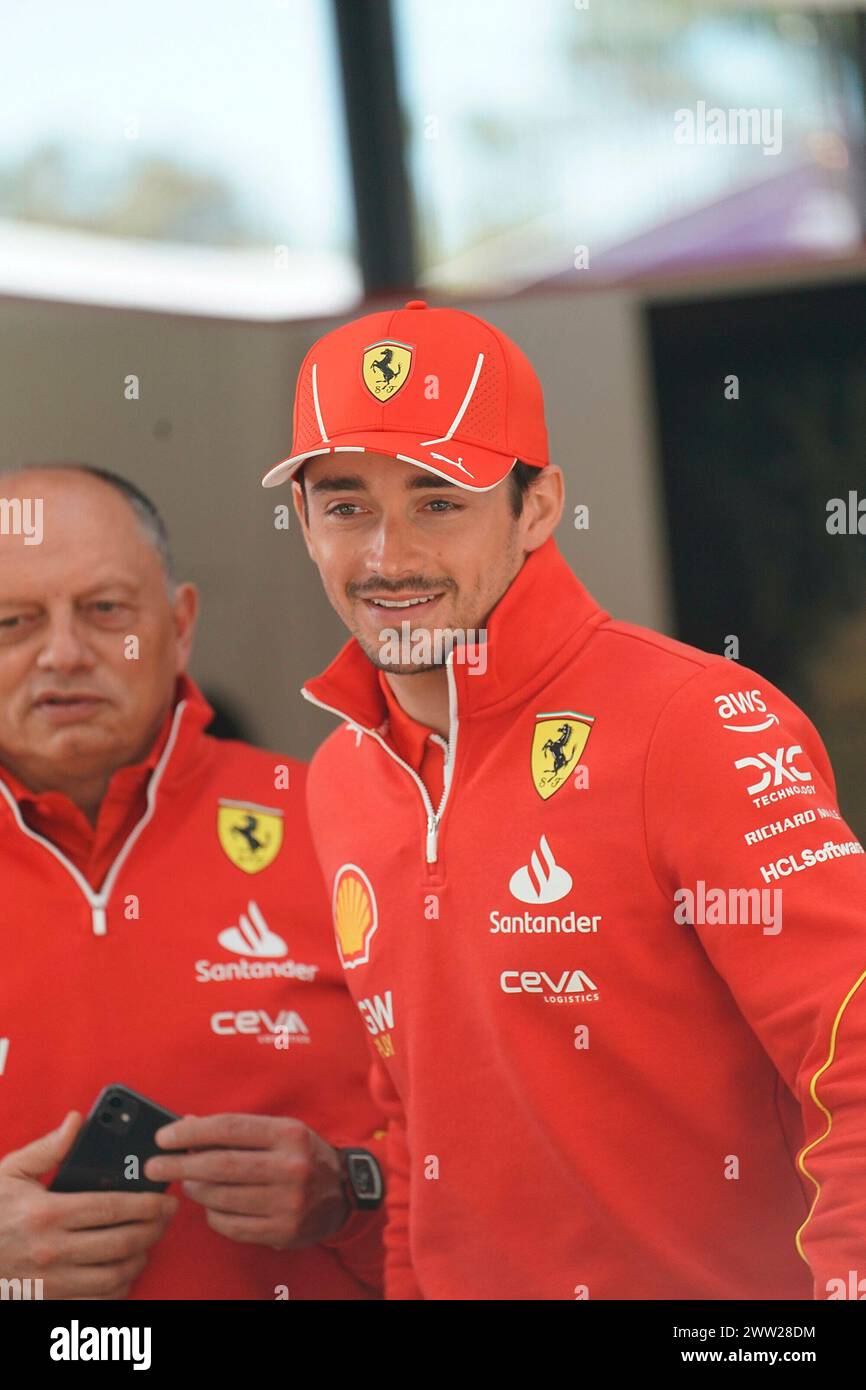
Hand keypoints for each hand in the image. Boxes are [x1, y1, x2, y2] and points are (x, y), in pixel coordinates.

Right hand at [0, 1112, 178, 1298]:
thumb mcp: (12, 1172)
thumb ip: (48, 1147)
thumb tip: (77, 1121)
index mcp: (48, 1213)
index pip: (113, 1208)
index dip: (148, 1204)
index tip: (166, 1199)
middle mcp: (53, 1250)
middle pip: (122, 1242)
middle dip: (153, 1229)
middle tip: (166, 1218)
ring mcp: (52, 1282)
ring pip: (114, 1275)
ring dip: (140, 1259)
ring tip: (148, 1242)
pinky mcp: (49, 1302)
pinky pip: (97, 1302)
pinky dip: (119, 1289)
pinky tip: (124, 1272)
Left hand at [144, 1113, 350, 1249]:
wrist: (345, 1191)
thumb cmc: (302, 1154)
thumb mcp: (278, 1130)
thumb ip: (236, 1129)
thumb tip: (186, 1124)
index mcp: (288, 1134)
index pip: (228, 1129)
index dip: (190, 1133)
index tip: (163, 1138)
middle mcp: (290, 1167)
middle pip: (220, 1166)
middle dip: (179, 1165)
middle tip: (156, 1166)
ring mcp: (288, 1203)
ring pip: (221, 1198)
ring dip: (195, 1190)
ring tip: (187, 1183)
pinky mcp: (283, 1231)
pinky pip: (231, 1226)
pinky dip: (213, 1215)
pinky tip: (212, 1205)